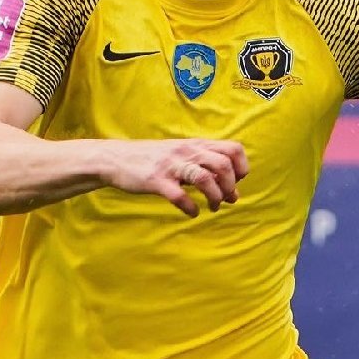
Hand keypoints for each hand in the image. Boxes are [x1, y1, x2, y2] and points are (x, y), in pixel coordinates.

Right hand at [101, 138, 249, 216]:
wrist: (117, 158)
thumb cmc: (156, 159)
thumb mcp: (184, 157)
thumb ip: (208, 170)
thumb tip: (234, 194)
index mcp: (197, 145)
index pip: (233, 149)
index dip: (241, 167)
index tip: (236, 182)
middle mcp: (187, 152)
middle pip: (223, 164)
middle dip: (230, 185)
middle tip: (226, 198)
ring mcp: (171, 166)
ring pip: (204, 178)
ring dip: (215, 196)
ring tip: (213, 207)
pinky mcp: (156, 180)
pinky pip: (179, 196)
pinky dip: (191, 207)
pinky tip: (192, 213)